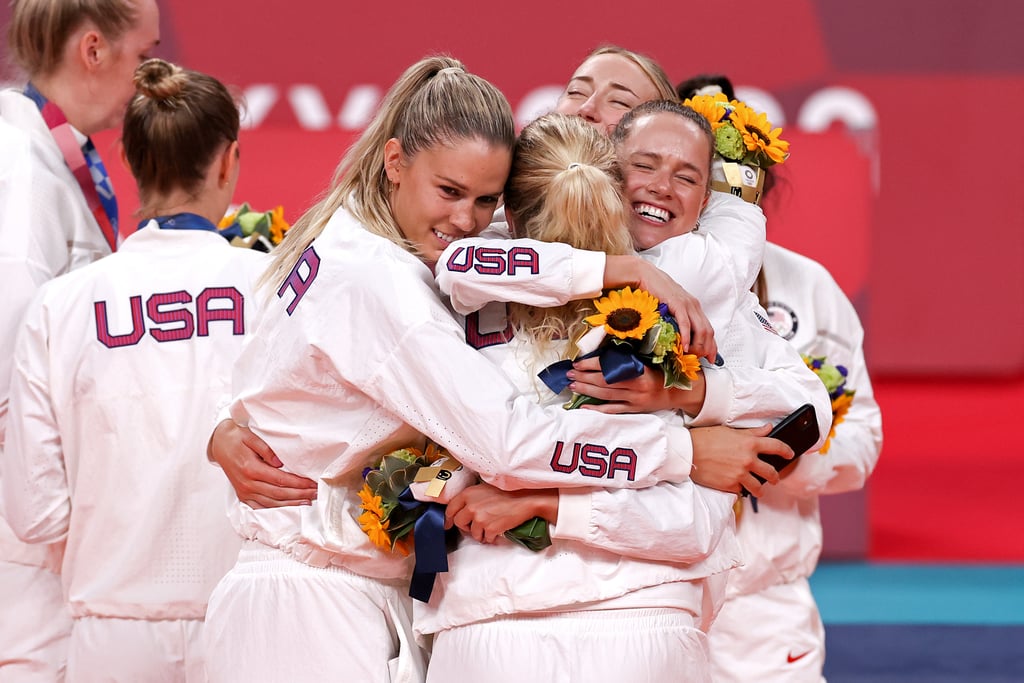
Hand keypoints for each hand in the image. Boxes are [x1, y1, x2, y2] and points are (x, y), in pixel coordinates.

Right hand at [207, 419, 317, 508]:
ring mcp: (244, 492)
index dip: (299, 484)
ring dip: (291, 504)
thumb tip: (279, 462)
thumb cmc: (236, 438)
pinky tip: (289, 507)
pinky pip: (261, 506)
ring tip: (308, 501)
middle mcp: (247, 484)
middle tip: (316, 493)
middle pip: (279, 494)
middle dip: (300, 494)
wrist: (218, 444)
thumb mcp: (250, 436)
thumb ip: (265, 449)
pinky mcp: (243, 495)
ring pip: (272, 503)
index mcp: (251, 469)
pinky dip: (276, 508)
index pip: (281, 480)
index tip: (312, 484)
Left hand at [445, 483, 557, 543]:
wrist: (524, 499)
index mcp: (468, 494)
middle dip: (466, 527)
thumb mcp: (484, 488)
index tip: (448, 524)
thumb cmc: (507, 492)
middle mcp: (471, 506)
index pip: (450, 509)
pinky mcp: (489, 528)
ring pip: (473, 533)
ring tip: (490, 526)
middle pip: (459, 523)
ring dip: (480, 533)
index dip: (449, 518)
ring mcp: (480, 518)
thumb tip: (462, 510)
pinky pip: (486, 538)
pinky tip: (497, 530)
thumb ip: (471, 498)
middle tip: (475, 526)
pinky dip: (491, 537)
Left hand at [567, 358, 705, 415]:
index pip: (610, 367)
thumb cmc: (661, 372)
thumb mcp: (647, 360)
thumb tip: (603, 351)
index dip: (591, 364)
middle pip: (604, 382)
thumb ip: (628, 358)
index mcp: (639, 370)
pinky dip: (597, 409)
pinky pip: (612, 410)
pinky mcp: (634, 410)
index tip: (578, 362)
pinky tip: (584, 406)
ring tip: (572, 385)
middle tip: (569, 374)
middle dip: (583, 377)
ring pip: (605, 395)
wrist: (679, 392)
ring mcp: (634, 400)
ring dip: (586, 390)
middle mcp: (636, 386)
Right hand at [604, 255, 716, 361]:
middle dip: (707, 348)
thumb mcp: (671, 306)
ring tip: (692, 356)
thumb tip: (677, 335)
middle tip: (701, 360)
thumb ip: (677, 318)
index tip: (711, 358)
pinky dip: (687, 337)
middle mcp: (694, 306)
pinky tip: (684, 347)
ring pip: (701, 329)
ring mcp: (687, 304)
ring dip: (698, 346)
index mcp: (694, 307)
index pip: (709, 329)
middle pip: (708, 332)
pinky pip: (686, 324)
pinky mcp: (677, 304)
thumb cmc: (655, 291)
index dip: (712, 345)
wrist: (646, 275)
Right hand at [689, 424, 794, 496]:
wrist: (687, 452)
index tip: (790, 454)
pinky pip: (740, 491)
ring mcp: (740, 475)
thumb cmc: (706, 438)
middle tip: (774, 478)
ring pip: (758, 487)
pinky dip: (739, 490)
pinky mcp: (730, 486)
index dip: (786, 451)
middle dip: (775, 477)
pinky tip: (736, 487)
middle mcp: (748, 460)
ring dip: (760, 489)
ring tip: (758, 490)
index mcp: (750, 444)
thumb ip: (752, 432)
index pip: (777, 447)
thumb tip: (768, 429)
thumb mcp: (730, 431)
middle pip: (771, 472)